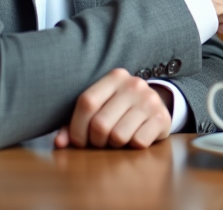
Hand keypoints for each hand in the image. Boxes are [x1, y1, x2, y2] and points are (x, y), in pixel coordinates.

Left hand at [54, 68, 171, 148]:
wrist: (156, 105)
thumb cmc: (119, 109)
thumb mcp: (100, 108)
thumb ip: (76, 123)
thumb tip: (59, 143)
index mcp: (115, 77)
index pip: (87, 102)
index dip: (77, 127)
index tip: (79, 141)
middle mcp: (134, 84)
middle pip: (100, 123)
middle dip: (95, 141)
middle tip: (100, 142)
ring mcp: (150, 100)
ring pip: (118, 136)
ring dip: (114, 145)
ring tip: (117, 139)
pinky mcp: (162, 117)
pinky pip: (138, 142)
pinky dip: (132, 146)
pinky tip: (134, 137)